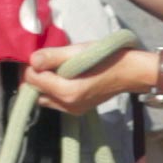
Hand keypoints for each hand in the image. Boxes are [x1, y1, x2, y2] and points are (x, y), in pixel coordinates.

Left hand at [22, 45, 150, 114]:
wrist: (130, 73)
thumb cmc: (106, 58)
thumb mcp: (78, 51)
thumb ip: (53, 57)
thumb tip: (32, 61)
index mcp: (67, 92)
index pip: (33, 80)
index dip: (32, 66)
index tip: (39, 55)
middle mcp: (68, 106)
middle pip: (36, 92)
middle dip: (36, 77)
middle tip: (45, 60)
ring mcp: (73, 111)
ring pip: (45, 98)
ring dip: (44, 84)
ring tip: (54, 68)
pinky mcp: (78, 111)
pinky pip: (56, 102)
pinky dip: (54, 90)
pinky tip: (64, 77)